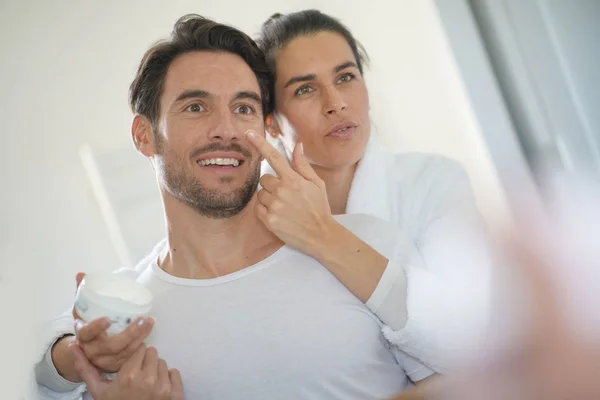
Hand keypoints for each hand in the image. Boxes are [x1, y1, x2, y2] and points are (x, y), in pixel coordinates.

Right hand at [61, 273, 153, 374]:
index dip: (96, 327)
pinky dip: (141, 345)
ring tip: (151, 322)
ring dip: (140, 337)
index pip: (87, 333)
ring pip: (124, 352)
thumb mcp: (82, 311)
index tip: (108, 319)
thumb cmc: (87, 326)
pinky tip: (149, 333)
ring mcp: (106, 360)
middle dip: (130, 333)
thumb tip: (81, 274)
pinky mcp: (117, 365)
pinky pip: (131, 357)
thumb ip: (81, 293)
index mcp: (83, 336)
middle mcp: (93, 351)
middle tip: (144, 319)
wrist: (86, 352)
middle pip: (112, 345)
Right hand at [71, 343, 182, 399]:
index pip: (140, 348)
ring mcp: (163, 388)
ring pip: (163, 363)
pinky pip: (175, 373)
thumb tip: (73, 346)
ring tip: (146, 383)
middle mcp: (148, 380)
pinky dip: (168, 379)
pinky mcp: (175, 395)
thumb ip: (86, 368)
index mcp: (128, 376)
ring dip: (156, 370)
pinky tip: (157, 388)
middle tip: (138, 374)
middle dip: (145, 361)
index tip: (131, 364)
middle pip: (152, 353)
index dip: (135, 356)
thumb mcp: (98, 391)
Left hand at [245, 130, 334, 255]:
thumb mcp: (317, 184)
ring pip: (260, 194)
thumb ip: (303, 165)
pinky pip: (258, 208)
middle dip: (272, 184)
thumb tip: (297, 145)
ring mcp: (275, 206)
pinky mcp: (269, 220)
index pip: (274, 157)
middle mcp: (282, 192)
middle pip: (264, 179)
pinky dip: (265, 210)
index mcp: (294, 180)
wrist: (320, 235)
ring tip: (284, 206)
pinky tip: (278, 214)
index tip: (248, 133)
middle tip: (285, 194)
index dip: (260, 143)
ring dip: (268, 198)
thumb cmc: (319, 208)